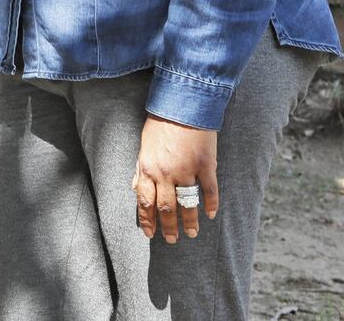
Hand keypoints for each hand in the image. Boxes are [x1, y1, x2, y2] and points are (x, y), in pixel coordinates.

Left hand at [132, 114, 217, 242]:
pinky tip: (209, 215)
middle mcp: (165, 174)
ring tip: (190, 234)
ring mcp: (186, 171)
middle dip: (167, 227)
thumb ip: (139, 168)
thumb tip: (133, 187)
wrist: (183, 104)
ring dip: (188, 221)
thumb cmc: (160, 122)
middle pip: (165, 208)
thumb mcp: (143, 145)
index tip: (150, 234)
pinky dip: (210, 205)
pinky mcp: (206, 166)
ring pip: (186, 204)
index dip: (147, 220)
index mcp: (147, 168)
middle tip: (171, 240)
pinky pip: (209, 191)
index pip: (144, 201)